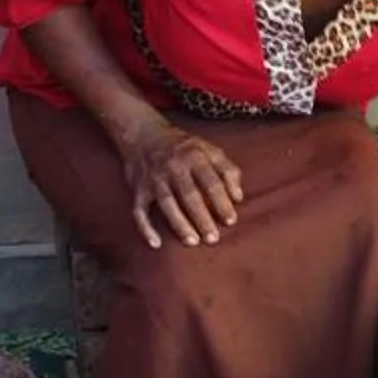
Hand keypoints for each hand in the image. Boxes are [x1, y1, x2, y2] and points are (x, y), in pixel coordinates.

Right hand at [118, 120, 244, 249]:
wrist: (143, 133)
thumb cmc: (183, 147)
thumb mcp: (209, 149)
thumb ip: (228, 170)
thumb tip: (238, 198)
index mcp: (194, 156)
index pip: (211, 182)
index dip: (222, 202)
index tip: (231, 221)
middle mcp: (173, 167)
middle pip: (189, 195)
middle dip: (202, 218)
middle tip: (213, 238)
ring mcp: (154, 178)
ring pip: (167, 204)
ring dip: (179, 224)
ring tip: (192, 242)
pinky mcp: (138, 189)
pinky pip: (139, 210)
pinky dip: (145, 228)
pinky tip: (156, 244)